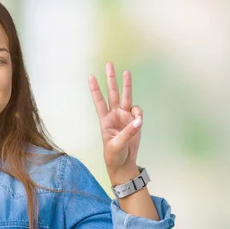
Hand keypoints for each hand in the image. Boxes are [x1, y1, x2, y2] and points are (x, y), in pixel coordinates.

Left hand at [89, 62, 142, 181]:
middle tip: (109, 64)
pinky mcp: (134, 122)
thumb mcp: (116, 145)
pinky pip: (138, 112)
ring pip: (126, 97)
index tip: (90, 77)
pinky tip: (138, 121)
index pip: (99, 101)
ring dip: (127, 85)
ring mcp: (125, 117)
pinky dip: (139, 113)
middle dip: (111, 79)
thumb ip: (127, 133)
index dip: (95, 89)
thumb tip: (138, 121)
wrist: (124, 163)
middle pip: (112, 93)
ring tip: (127, 72)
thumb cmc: (114, 155)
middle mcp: (114, 115)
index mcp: (105, 120)